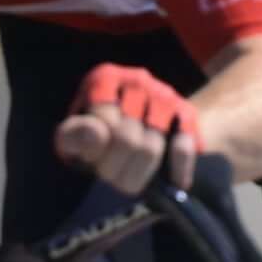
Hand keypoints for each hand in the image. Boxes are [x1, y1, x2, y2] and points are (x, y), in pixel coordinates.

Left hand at [58, 63, 203, 196]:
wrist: (147, 115)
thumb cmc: (102, 129)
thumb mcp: (77, 129)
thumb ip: (74, 135)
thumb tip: (96, 137)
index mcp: (105, 78)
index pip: (102, 122)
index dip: (96, 151)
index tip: (94, 159)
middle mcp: (137, 81)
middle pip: (126, 139)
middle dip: (114, 167)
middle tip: (111, 175)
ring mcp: (165, 96)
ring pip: (151, 148)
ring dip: (138, 173)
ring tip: (131, 180)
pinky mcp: (187, 114)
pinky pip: (183, 148)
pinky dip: (178, 170)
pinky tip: (173, 183)